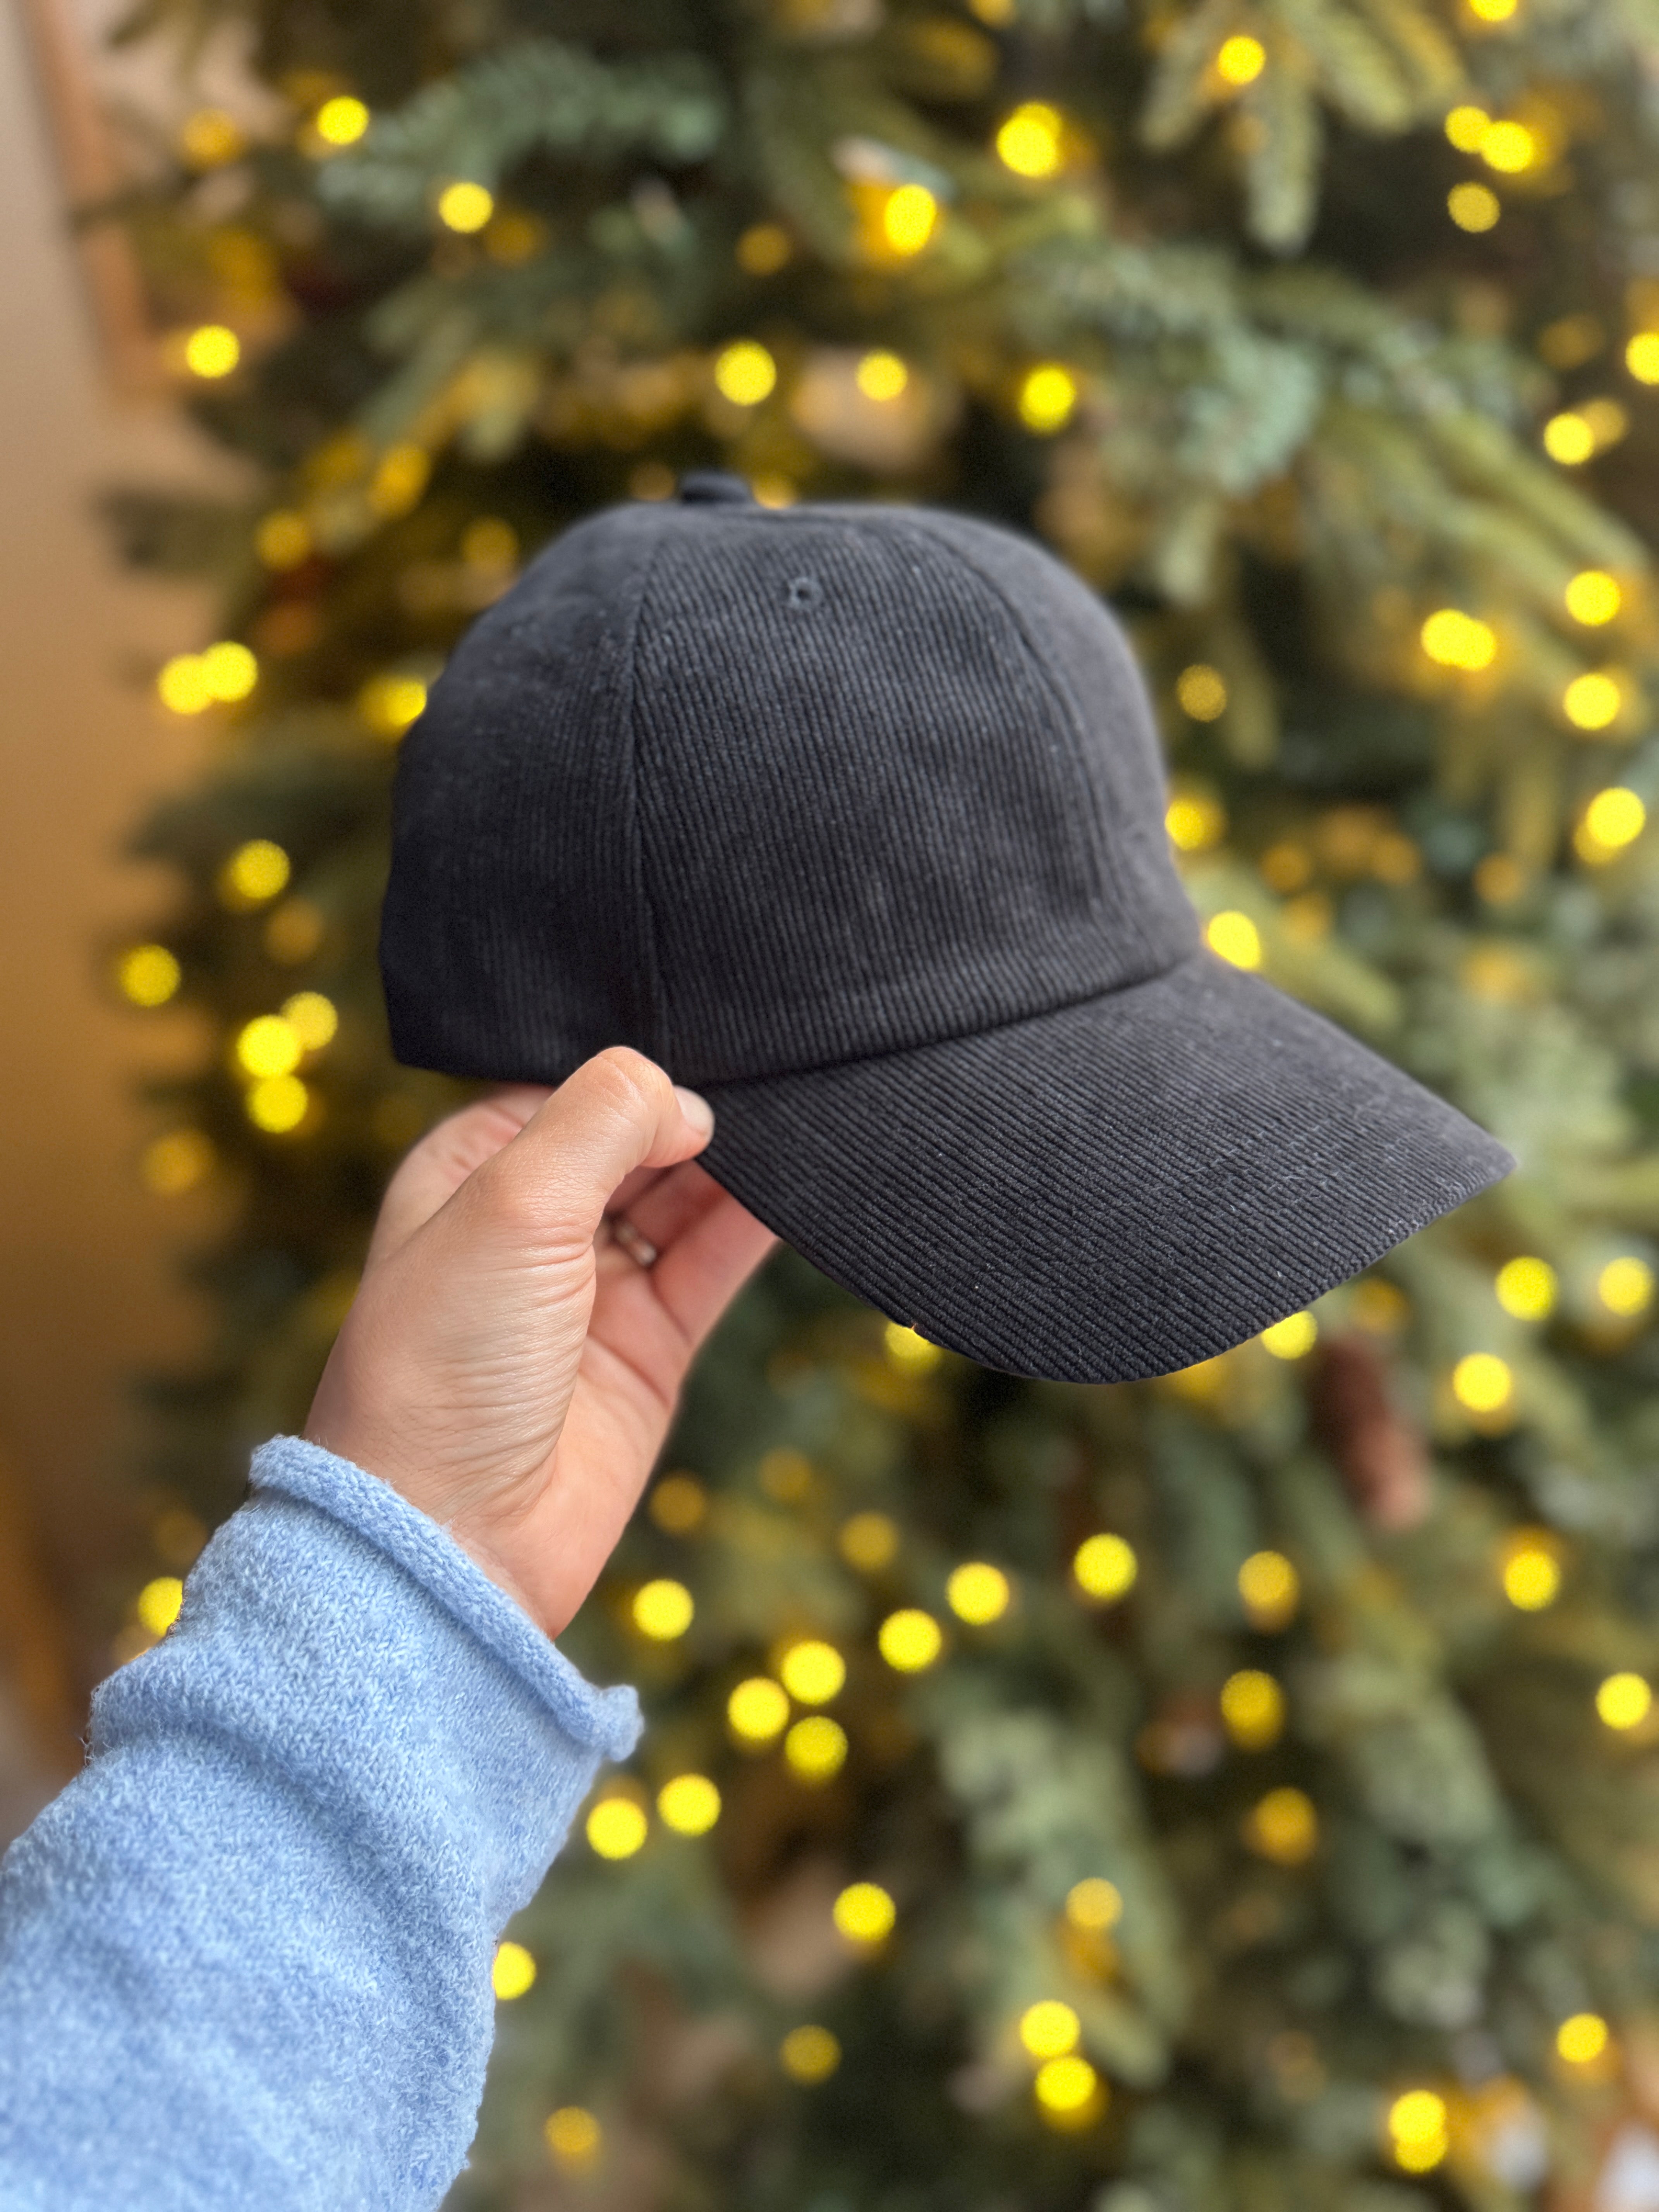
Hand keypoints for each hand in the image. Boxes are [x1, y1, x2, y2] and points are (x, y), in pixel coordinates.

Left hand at [304, 1048, 774, 1636]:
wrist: (454, 1537)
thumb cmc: (443, 1366)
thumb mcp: (508, 1205)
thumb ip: (597, 1123)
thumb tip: (681, 1095)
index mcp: (468, 1173)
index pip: (569, 1089)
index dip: (633, 1073)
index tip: (699, 1054)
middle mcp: (529, 1225)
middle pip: (631, 1139)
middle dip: (693, 1110)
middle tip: (766, 1078)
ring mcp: (591, 1289)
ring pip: (681, 1197)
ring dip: (734, 1163)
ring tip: (796, 1119)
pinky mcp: (647, 1348)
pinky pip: (711, 1263)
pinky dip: (755, 1224)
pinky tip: (798, 1185)